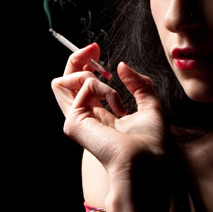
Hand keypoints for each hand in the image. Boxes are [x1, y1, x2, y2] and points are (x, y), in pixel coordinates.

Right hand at [51, 46, 165, 178]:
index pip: (79, 85)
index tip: (97, 49)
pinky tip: (117, 107)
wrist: (147, 162)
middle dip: (78, 58)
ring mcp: (76, 120)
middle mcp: (84, 117)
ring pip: (61, 82)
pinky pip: (84, 85)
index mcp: (99, 116)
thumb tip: (121, 66)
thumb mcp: (150, 105)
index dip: (84, 63)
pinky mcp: (73, 121)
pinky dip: (104, 87)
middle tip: (94, 49)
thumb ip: (138, 84)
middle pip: (64, 80)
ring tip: (111, 88)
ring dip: (89, 74)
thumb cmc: (151, 144)